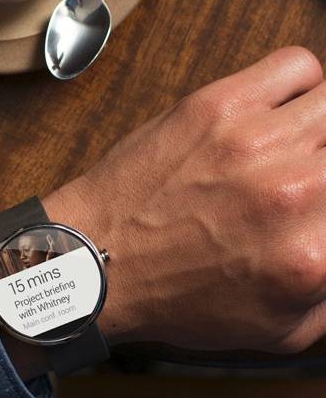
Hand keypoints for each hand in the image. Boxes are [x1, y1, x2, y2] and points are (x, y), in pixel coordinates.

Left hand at [46, 46, 325, 352]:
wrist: (95, 261)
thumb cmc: (170, 296)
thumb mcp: (269, 330)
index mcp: (311, 258)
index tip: (319, 208)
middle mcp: (294, 194)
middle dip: (325, 174)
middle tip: (305, 184)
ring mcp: (256, 141)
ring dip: (320, 130)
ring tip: (294, 149)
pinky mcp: (218, 106)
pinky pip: (297, 67)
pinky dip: (300, 86)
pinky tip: (277, 115)